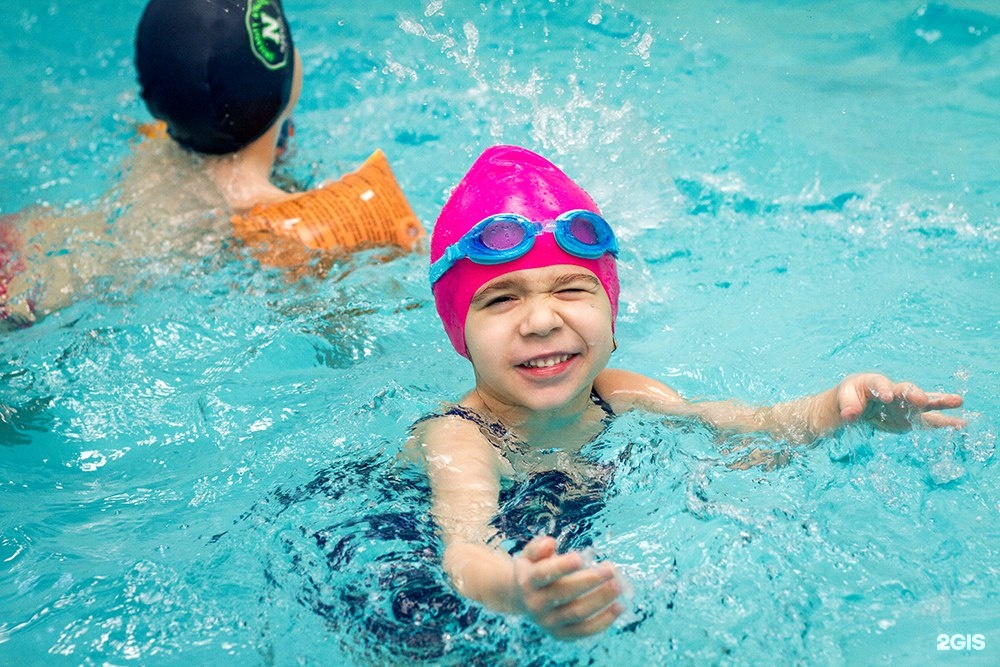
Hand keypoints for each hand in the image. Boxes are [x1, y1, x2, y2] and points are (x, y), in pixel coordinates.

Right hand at [512, 535, 623, 639]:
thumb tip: (550, 543)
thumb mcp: (530, 554)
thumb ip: (539, 547)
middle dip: (590, 581)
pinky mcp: (561, 634)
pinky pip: (584, 630)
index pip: (543, 574)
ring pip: (577, 613)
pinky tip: (619, 607)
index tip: (581, 558)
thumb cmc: (534, 569)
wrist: (522, 598)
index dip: (562, 566)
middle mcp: (535, 604)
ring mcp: (548, 622)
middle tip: (611, 569)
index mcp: (527, 581)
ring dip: (601, 599)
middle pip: (564, 594)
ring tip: (619, 585)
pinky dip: (603, 621)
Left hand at [835, 373, 964, 431]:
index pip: (879, 384)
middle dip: (914, 394)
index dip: (883, 389)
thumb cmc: (850, 397)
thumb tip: (850, 414)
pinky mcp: (912, 418)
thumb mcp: (844, 398)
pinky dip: (945, 422)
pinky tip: (961, 424)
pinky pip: (930, 420)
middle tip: (921, 398)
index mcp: (874, 383)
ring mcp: (905, 405)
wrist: (857, 406)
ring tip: (958, 400)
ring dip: (939, 402)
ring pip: (923, 402)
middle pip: (906, 390)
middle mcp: (894, 391)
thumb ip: (847, 405)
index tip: (887, 396)